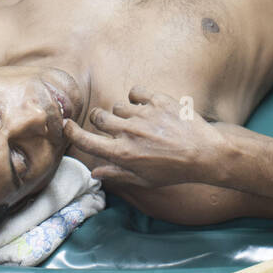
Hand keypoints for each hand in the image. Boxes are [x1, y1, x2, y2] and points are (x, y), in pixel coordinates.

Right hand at [61, 86, 226, 187]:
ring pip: (118, 106)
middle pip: (99, 117)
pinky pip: (135, 92)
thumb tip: (94, 172)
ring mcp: (143, 114)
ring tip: (138, 121)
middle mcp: (129, 132)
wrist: (206, 154)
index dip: (72, 132)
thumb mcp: (144, 180)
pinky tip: (145, 106)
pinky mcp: (158, 100)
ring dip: (122, 113)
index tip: (66, 125)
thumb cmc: (174, 171)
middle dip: (100, 120)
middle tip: (111, 126)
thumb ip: (117, 174)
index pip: (86, 140)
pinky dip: (136, 98)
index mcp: (122, 153)